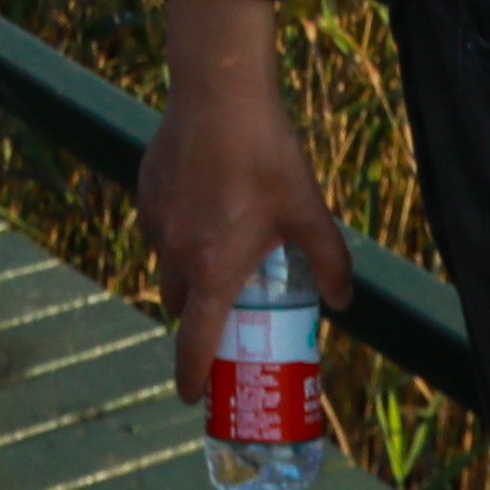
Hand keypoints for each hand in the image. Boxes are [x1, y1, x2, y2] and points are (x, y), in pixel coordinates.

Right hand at [139, 0, 350, 394]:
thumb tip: (344, 301)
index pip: (194, 343)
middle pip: (180, 304)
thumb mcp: (307, 211)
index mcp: (211, 271)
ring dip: (188, 269)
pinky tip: (205, 201)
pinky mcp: (145, 192)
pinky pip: (159, 227)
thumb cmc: (266, 156)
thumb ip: (329, 260)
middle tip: (224, 310)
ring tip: (220, 246)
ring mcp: (154, 223)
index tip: (194, 396)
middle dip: (198, 316)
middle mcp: (174, 255)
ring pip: (167, 263)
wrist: (219, 93)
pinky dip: (177, 230)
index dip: (192, 375)